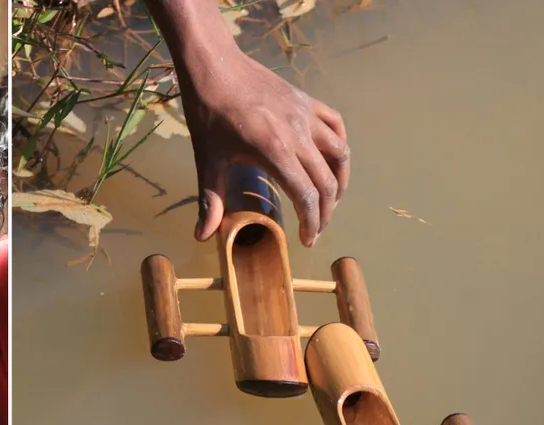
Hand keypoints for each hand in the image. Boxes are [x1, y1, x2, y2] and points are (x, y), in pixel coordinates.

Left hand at [178, 48, 350, 246]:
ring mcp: (306, 115)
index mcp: (274, 151)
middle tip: (317, 228)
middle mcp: (298, 134)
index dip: (312, 222)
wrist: (214, 67)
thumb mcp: (208, 160)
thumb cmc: (209, 114)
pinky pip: (336, 126)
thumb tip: (203, 235)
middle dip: (326, 211)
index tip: (308, 240)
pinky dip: (339, 147)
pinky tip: (331, 161)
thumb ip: (210, 201)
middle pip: (327, 181)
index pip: (306, 196)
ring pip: (340, 153)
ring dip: (339, 181)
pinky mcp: (307, 101)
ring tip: (330, 200)